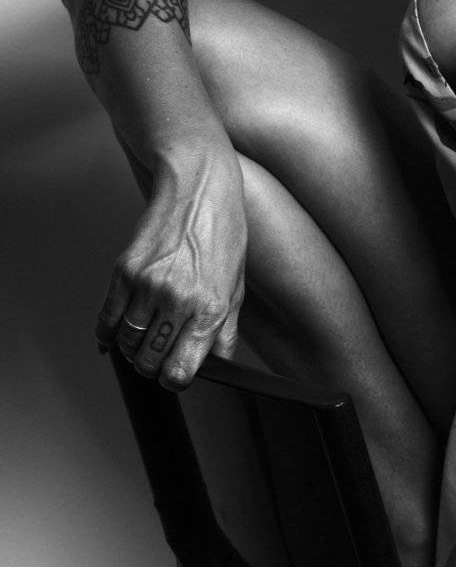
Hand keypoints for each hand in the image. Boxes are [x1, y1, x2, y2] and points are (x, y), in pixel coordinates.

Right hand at [97, 143, 246, 388]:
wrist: (198, 187)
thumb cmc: (223, 232)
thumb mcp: (237, 285)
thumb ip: (225, 331)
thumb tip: (219, 364)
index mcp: (210, 308)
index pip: (181, 372)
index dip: (175, 379)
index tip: (175, 373)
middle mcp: (179, 301)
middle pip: (150, 362)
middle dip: (153, 366)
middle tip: (158, 356)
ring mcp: (148, 286)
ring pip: (128, 344)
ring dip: (132, 349)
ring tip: (144, 338)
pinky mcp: (125, 271)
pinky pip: (107, 318)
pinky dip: (107, 334)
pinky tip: (113, 336)